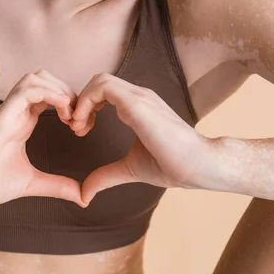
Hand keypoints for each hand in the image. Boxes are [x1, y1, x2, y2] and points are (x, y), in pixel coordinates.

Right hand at [0, 70, 85, 209]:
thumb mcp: (34, 183)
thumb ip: (58, 186)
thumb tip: (83, 197)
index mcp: (24, 122)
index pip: (49, 94)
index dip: (69, 103)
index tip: (80, 126)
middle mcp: (16, 112)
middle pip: (45, 78)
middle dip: (68, 91)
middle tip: (78, 117)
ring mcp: (8, 111)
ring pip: (36, 77)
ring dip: (59, 89)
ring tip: (71, 113)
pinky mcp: (2, 115)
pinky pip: (27, 90)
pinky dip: (50, 93)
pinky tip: (63, 109)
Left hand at [68, 73, 208, 203]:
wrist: (198, 166)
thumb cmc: (172, 165)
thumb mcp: (129, 169)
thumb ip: (106, 176)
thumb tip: (84, 193)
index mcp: (137, 106)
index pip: (104, 91)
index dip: (86, 107)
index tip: (80, 131)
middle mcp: (138, 96)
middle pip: (98, 81)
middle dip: (80, 102)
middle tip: (75, 128)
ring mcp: (139, 97)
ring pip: (99, 80)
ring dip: (81, 101)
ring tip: (78, 127)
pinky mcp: (138, 104)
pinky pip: (103, 88)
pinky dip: (86, 102)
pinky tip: (84, 125)